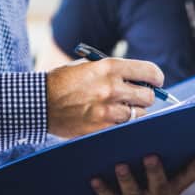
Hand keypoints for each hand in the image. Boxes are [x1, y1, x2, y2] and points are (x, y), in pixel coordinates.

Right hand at [46, 58, 163, 137]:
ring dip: (134, 113)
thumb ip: (114, 71)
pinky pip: (125, 128)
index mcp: (109, 67)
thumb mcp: (88, 66)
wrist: (38, 103)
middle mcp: (112, 88)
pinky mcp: (102, 128)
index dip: (156, 78)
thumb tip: (139, 79)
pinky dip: (123, 125)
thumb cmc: (63, 82)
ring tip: (120, 109)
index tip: (155, 82)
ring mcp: (108, 110)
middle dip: (146, 97)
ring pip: (139, 114)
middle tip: (137, 98)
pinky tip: (112, 120)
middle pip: (149, 96)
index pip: (150, 72)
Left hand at [90, 153, 194, 194]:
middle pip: (159, 186)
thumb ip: (167, 162)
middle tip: (151, 155)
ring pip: (133, 193)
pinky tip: (94, 178)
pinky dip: (102, 188)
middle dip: (155, 171)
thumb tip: (169, 132)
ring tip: (120, 165)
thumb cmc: (145, 187)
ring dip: (127, 179)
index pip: (188, 178)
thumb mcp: (160, 179)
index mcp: (171, 190)